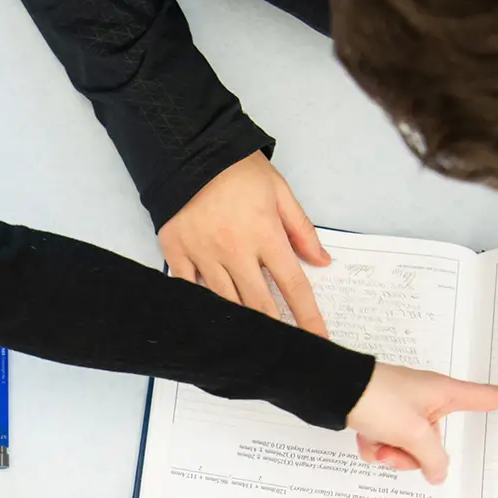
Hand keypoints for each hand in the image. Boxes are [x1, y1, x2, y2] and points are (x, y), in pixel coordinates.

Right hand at [161, 151, 331, 335]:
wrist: (187, 148)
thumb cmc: (237, 168)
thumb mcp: (279, 190)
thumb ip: (301, 228)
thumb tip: (321, 262)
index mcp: (264, 233)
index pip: (293, 284)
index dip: (308, 316)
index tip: (318, 340)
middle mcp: (234, 249)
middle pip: (260, 303)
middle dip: (276, 330)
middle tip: (285, 349)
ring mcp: (202, 253)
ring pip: (226, 303)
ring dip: (242, 325)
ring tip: (253, 342)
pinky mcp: (176, 252)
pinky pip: (189, 289)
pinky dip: (202, 307)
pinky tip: (213, 321)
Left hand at [346, 364, 497, 484]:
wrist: (332, 388)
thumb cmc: (375, 398)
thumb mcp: (412, 432)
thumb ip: (432, 458)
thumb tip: (438, 473)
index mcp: (444, 393)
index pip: (488, 398)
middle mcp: (427, 399)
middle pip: (435, 443)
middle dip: (411, 454)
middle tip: (392, 446)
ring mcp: (404, 408)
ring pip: (408, 448)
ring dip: (390, 452)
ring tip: (375, 438)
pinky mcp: (383, 414)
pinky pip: (388, 443)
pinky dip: (375, 446)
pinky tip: (363, 437)